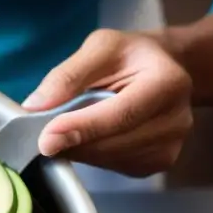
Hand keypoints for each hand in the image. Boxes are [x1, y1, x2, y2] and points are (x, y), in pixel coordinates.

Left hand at [22, 29, 193, 176]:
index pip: (120, 115)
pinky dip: (92, 155)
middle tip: (42, 132)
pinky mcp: (158, 163)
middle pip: (111, 143)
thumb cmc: (131, 55)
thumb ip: (69, 74)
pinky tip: (91, 136)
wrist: (165, 69)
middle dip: (71, 141)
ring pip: (108, 159)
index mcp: (168, 83)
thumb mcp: (101, 46)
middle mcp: (177, 120)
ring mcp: (170, 147)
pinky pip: (113, 166)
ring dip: (80, 148)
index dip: (81, 128)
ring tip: (71, 125)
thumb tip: (35, 106)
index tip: (46, 139)